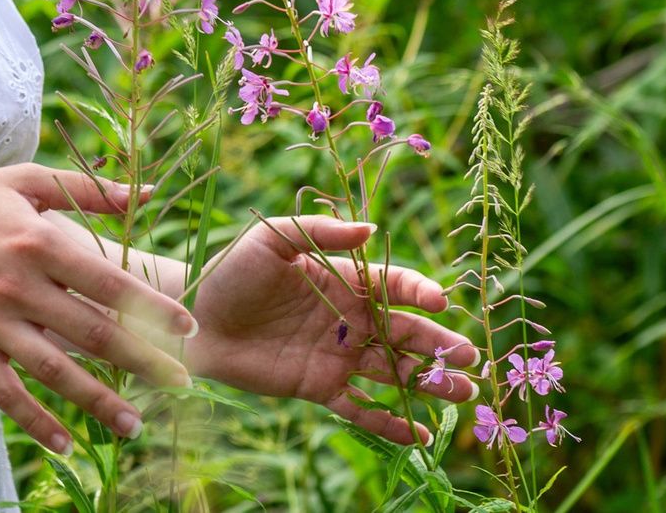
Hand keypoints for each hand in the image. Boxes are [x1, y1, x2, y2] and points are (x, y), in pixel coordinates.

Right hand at [0, 164, 197, 454]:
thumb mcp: (23, 182)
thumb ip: (86, 190)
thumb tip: (146, 193)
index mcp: (38, 240)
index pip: (108, 280)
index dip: (151, 306)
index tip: (189, 328)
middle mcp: (18, 285)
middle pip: (92, 332)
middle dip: (143, 360)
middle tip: (183, 381)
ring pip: (54, 371)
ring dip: (98, 402)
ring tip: (135, 425)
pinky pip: (6, 393)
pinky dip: (36, 420)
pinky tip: (67, 444)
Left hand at [186, 216, 478, 444]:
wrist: (195, 319)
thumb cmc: (232, 271)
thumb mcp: (272, 240)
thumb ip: (319, 233)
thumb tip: (372, 229)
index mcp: (346, 280)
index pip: (395, 286)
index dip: (420, 292)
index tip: (440, 301)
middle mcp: (351, 320)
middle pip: (406, 333)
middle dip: (440, 345)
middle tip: (470, 358)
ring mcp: (339, 356)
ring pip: (394, 372)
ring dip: (429, 383)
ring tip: (462, 393)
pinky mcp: (320, 388)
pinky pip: (362, 409)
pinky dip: (391, 424)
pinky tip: (423, 436)